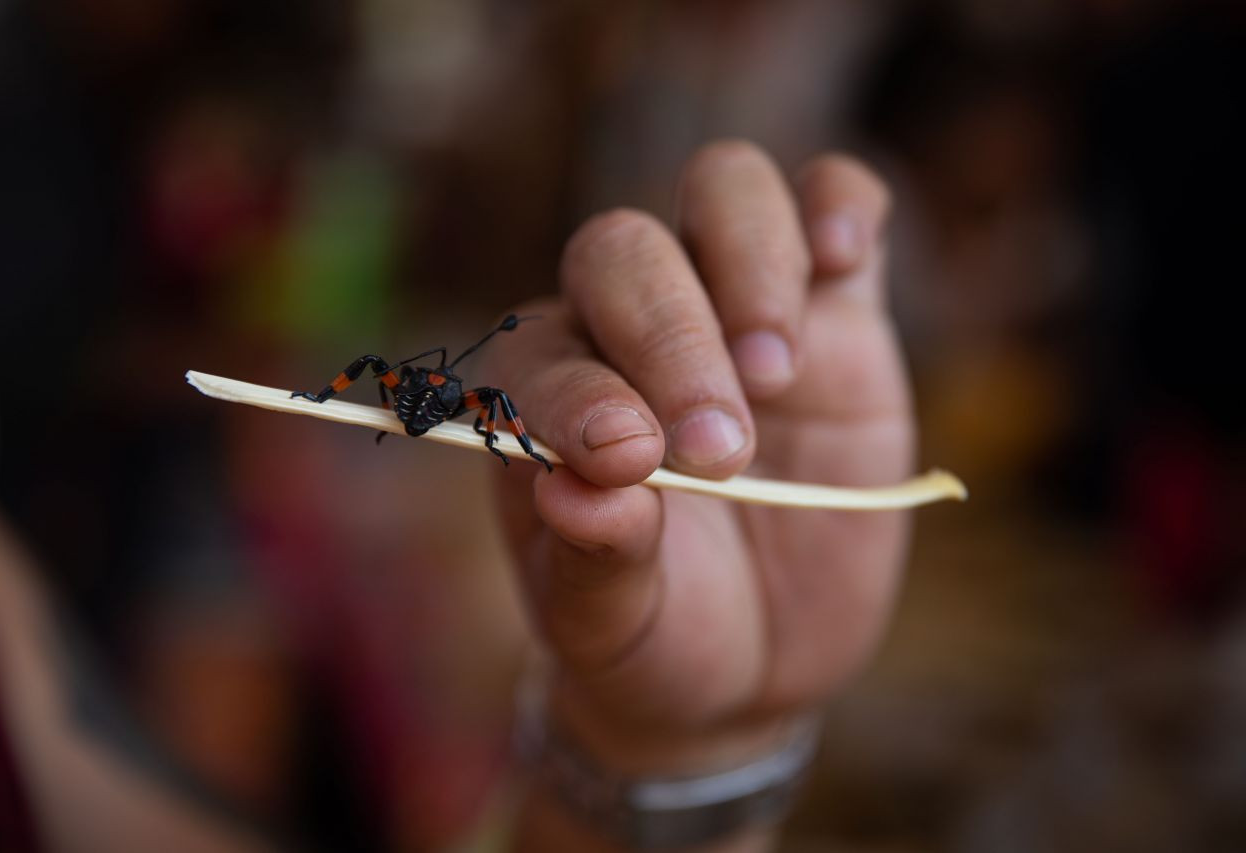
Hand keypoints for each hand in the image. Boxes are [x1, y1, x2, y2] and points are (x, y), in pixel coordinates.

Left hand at [490, 141, 911, 797]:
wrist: (752, 659)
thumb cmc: (655, 633)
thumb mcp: (611, 625)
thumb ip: (593, 559)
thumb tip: (578, 488)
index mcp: (545, 401)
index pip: (539, 351)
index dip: (578, 393)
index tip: (630, 462)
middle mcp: (627, 333)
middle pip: (625, 250)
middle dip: (670, 337)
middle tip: (719, 450)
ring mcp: (733, 310)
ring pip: (722, 188)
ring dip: (748, 262)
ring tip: (774, 375)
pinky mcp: (835, 314)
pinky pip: (834, 200)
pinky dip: (839, 205)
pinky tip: (840, 259)